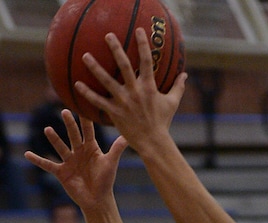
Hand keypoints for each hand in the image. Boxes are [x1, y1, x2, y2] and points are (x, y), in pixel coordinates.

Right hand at [24, 111, 127, 212]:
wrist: (98, 201)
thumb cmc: (106, 182)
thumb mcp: (111, 163)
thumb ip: (117, 149)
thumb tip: (129, 137)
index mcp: (91, 148)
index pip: (87, 130)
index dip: (85, 118)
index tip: (81, 104)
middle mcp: (78, 151)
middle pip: (73, 135)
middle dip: (69, 124)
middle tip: (65, 111)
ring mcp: (69, 161)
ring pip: (60, 147)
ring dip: (54, 139)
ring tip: (48, 130)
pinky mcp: (61, 172)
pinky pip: (47, 165)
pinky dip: (38, 160)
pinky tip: (27, 154)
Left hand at [76, 29, 186, 154]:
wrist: (153, 142)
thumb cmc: (162, 122)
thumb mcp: (172, 103)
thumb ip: (178, 87)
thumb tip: (185, 75)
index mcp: (149, 87)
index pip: (146, 61)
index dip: (143, 45)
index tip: (138, 30)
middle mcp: (135, 91)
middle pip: (124, 65)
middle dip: (116, 49)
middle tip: (108, 35)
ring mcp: (124, 101)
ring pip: (107, 81)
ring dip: (95, 68)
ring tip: (85, 56)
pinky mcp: (115, 112)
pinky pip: (98, 101)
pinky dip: (88, 93)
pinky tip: (77, 84)